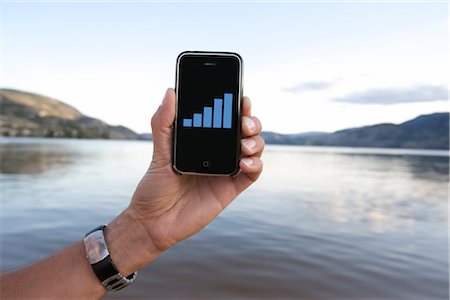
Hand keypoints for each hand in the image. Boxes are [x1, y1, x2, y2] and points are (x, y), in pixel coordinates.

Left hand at [106, 88, 263, 274]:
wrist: (154, 222)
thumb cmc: (154, 187)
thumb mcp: (158, 152)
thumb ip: (163, 123)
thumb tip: (170, 93)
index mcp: (202, 141)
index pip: (224, 119)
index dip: (236, 107)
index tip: (240, 97)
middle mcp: (217, 153)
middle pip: (245, 132)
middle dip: (251, 122)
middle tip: (244, 123)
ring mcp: (226, 170)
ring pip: (253, 149)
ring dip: (256, 142)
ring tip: (244, 144)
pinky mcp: (231, 188)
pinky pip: (252, 174)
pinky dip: (255, 165)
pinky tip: (244, 163)